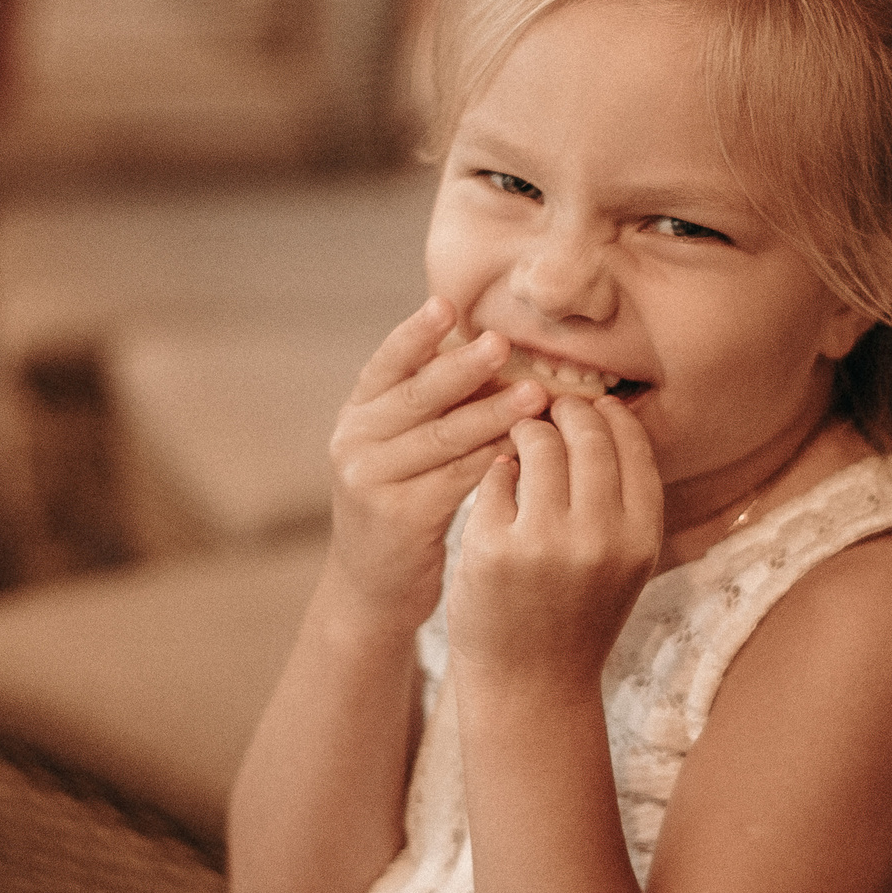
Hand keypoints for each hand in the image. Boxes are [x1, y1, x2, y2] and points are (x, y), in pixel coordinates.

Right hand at [329, 297, 549, 632]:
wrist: (373, 588)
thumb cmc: (403, 503)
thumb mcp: (398, 449)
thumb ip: (429, 406)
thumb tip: (493, 348)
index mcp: (356, 416)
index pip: (385, 365)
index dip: (416, 334)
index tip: (447, 305)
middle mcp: (355, 444)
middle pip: (417, 397)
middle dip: (463, 368)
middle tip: (504, 343)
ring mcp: (372, 483)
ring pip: (443, 439)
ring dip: (493, 413)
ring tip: (536, 394)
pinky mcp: (400, 519)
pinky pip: (457, 480)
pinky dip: (495, 459)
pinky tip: (528, 446)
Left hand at [449, 394, 663, 699]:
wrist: (532, 687)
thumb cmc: (577, 617)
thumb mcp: (623, 564)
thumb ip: (621, 502)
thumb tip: (601, 415)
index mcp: (641, 538)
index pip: (632, 446)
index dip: (610, 416)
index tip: (592, 406)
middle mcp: (600, 537)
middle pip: (587, 436)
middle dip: (566, 412)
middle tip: (549, 409)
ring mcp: (545, 543)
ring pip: (539, 446)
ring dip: (527, 432)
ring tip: (521, 438)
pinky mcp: (494, 549)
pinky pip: (496, 479)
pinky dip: (497, 473)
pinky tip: (499, 481)